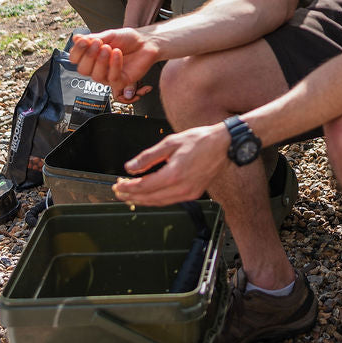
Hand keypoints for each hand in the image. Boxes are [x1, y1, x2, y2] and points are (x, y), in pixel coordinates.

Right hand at [70, 29, 158, 103]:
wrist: (147, 42)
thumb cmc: (128, 39)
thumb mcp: (110, 35)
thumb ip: (94, 38)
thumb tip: (76, 38)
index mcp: (92, 56)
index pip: (75, 59)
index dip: (77, 52)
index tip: (83, 41)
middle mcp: (98, 68)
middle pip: (83, 70)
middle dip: (88, 56)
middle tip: (98, 43)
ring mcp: (108, 76)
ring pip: (96, 76)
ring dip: (101, 61)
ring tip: (108, 48)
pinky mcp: (121, 81)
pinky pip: (113, 77)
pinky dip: (114, 65)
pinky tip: (117, 53)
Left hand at [112, 123, 228, 206]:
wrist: (224, 144)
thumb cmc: (200, 140)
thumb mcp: (170, 142)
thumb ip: (148, 157)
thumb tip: (130, 167)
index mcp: (174, 174)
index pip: (143, 186)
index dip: (127, 187)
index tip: (117, 185)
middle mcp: (181, 187)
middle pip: (149, 198)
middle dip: (131, 196)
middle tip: (119, 192)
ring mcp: (189, 192)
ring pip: (159, 202)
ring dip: (142, 200)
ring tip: (130, 195)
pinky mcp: (194, 193)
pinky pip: (169, 201)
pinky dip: (156, 199)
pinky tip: (149, 194)